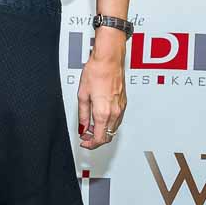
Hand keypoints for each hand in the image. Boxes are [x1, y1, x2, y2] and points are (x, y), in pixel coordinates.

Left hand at [77, 30, 126, 148]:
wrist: (109, 60)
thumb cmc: (96, 72)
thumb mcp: (82, 94)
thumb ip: (82, 114)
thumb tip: (81, 127)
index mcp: (103, 112)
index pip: (99, 138)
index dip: (90, 144)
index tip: (83, 142)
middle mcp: (114, 113)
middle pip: (107, 136)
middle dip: (95, 140)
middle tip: (85, 136)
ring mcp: (121, 108)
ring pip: (113, 129)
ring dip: (102, 132)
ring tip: (90, 126)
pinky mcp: (124, 103)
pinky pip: (116, 120)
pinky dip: (108, 124)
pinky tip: (99, 118)